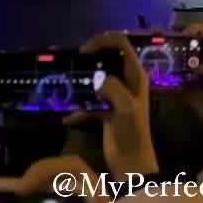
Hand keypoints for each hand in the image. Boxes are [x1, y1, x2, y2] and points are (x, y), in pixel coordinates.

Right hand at [65, 32, 157, 178]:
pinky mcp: (106, 111)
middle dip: (90, 59)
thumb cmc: (132, 133)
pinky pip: (89, 103)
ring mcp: (116, 96)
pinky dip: (79, 109)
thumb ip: (113, 87)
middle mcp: (127, 82)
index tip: (84, 51)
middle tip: (74, 65)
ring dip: (82, 84)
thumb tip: (99, 80)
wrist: (131, 162)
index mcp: (135, 75)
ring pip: (97, 80)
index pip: (121, 44)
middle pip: (107, 58)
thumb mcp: (125, 107)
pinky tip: (68, 119)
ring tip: (67, 88)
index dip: (103, 40)